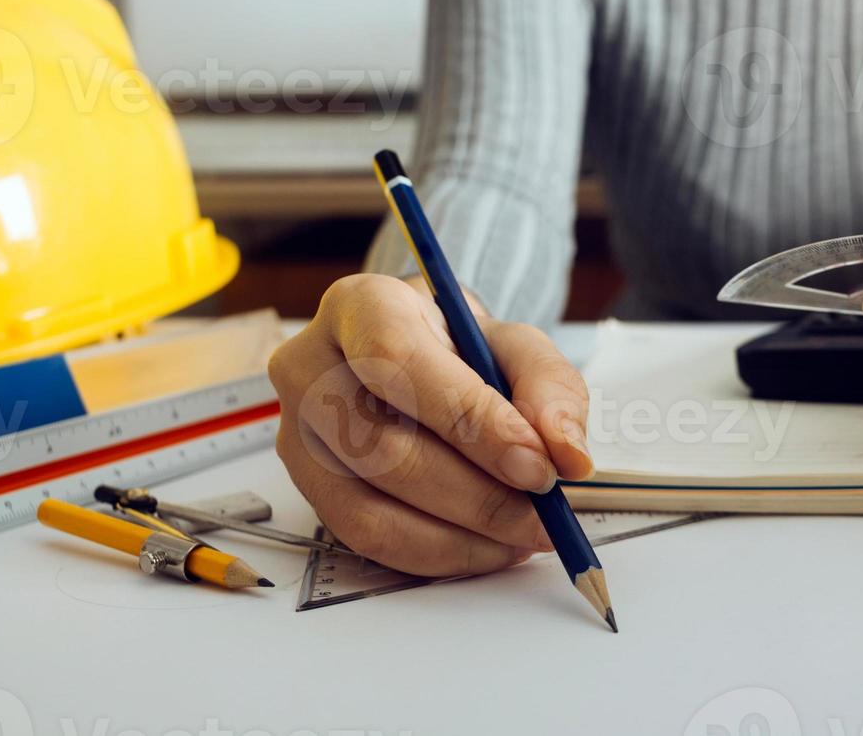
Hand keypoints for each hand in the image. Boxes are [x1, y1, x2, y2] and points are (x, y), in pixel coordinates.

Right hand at [268, 274, 593, 576]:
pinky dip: (437, 554)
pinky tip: (487, 546)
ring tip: (523, 535)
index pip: (397, 360)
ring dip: (460, 535)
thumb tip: (566, 453)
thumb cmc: (462, 352)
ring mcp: (296, 433)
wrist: (418, 363)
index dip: (471, 421)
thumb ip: (550, 389)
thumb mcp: (516, 347)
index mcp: (361, 306)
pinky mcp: (306, 488)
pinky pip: (364, 539)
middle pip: (379, 445)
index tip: (538, 466)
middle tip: (543, 517)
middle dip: (476, 495)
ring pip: (368, 504)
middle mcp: (310, 366)